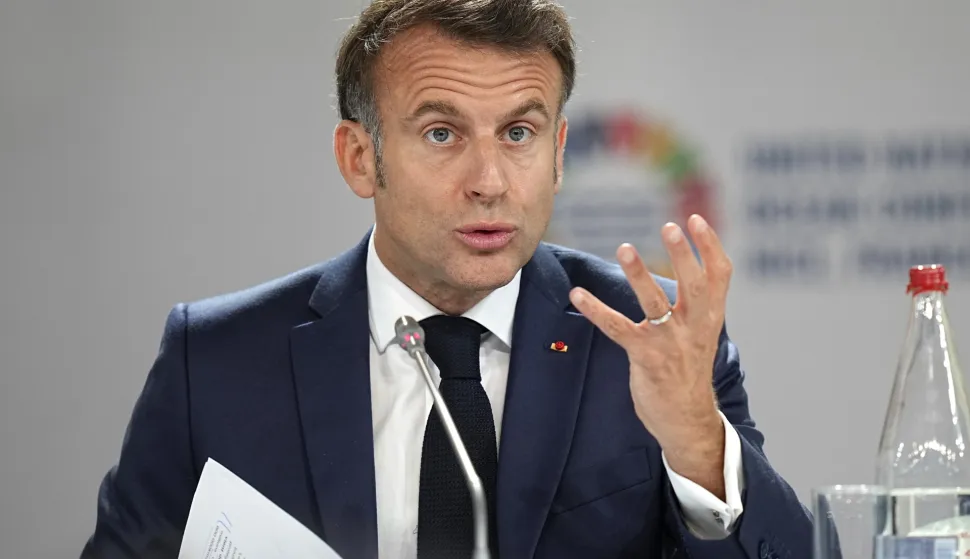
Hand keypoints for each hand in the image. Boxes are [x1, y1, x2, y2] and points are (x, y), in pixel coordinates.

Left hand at [568, 214, 732, 497]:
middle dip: (683, 255)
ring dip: (638, 275)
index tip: (695, 220)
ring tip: (624, 248)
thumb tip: (688, 266)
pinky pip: (618, 328)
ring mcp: (669, 343)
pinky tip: (578, 294)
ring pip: (655, 304)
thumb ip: (697, 304)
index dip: (709, 246)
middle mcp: (694, 328)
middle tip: (670, 227)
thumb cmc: (689, 370)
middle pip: (693, 285)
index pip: (719, 276)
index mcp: (711, 319)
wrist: (687, 420)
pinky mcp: (645, 357)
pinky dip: (596, 310)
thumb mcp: (703, 334)